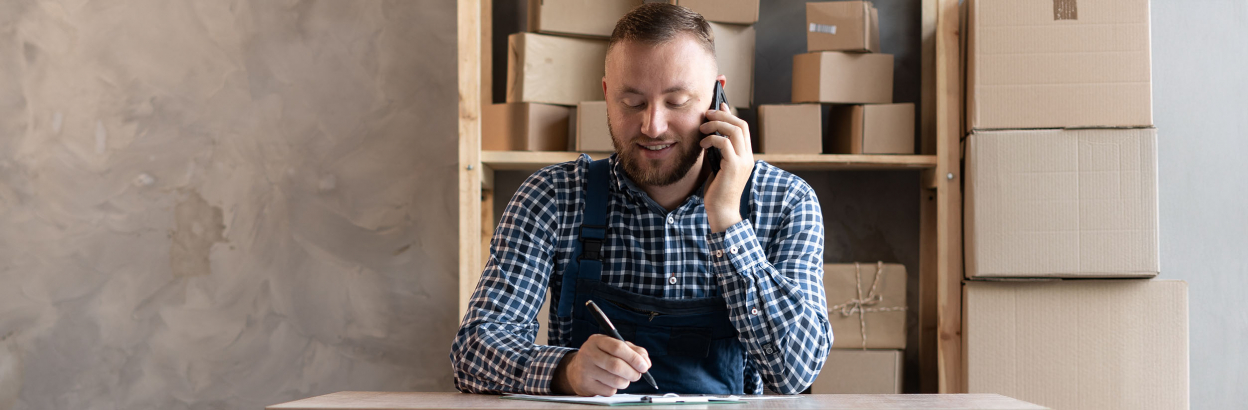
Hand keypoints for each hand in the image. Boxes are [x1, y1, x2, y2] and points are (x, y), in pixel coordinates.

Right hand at [552, 334, 651, 395]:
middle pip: (616, 366)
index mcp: (597, 340)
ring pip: (615, 381)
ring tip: (624, 378)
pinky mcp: (586, 385)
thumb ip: (633, 351)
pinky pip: (609, 391)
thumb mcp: (614, 347)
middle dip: (633, 373)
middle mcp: (589, 353)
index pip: (618, 348)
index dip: (634, 358)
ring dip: (625, 382)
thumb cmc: (601, 356)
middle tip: (638, 375)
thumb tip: (646, 363)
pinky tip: (610, 383)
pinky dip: (615, 389)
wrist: (576, 370)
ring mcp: (585, 370)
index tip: (644, 366)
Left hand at [699, 102, 754, 232]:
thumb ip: (718, 152)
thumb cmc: (717, 192)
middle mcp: (748, 157)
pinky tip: (702, 144)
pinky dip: (712, 139)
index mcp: (746, 156)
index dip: (730, 114)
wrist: (722, 212)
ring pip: (734, 130)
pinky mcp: (734, 167)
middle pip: (740, 125)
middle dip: (723, 115)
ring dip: (716, 124)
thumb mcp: (718, 167)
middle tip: (707, 113)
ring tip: (702, 127)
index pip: (743, 128)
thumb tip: (710, 135)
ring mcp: (743, 161)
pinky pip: (725, 143)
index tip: (719, 106)